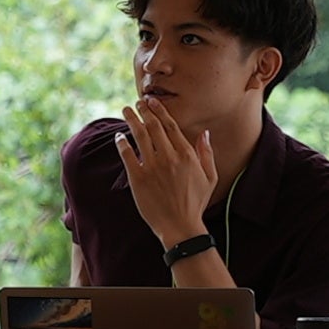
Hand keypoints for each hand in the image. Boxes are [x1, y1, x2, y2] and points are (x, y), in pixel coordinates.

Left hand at [115, 97, 218, 248]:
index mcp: (186, 154)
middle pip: (153, 126)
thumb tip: (205, 133)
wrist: (180, 227)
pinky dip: (122, 143)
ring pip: (139, 136)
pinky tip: (118, 137)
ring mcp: (152, 167)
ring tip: (126, 111)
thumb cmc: (195, 203)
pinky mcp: (138, 178)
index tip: (152, 102)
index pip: (170, 125)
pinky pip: (127, 154)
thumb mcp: (210, 177)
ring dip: (131, 120)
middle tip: (137, 104)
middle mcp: (169, 157)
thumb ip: (206, 153)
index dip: (160, 111)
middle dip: (144, 111)